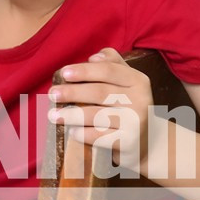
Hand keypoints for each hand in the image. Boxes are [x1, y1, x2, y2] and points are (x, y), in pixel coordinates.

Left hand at [50, 48, 153, 168]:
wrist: (148, 141)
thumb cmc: (128, 103)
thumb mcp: (125, 80)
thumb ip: (111, 63)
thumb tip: (93, 57)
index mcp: (138, 81)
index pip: (108, 70)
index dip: (85, 71)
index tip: (64, 73)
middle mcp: (141, 100)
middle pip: (100, 93)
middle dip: (73, 92)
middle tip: (52, 94)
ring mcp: (136, 123)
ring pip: (98, 116)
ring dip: (72, 115)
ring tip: (53, 115)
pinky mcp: (129, 142)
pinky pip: (101, 137)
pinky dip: (84, 134)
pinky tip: (72, 132)